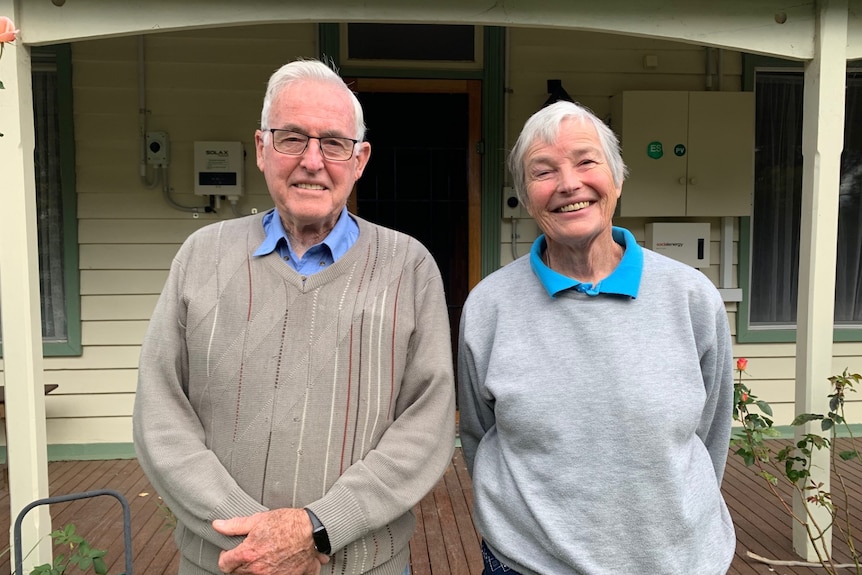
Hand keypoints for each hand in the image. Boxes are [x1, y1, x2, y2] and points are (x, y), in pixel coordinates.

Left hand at [214, 508, 330, 574]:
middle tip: (250, 549)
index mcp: (248, 554)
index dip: (226, 555)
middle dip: (240, 562)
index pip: (224, 564)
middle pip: (237, 572)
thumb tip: (218, 525)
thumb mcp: (258, 519)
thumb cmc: (287, 523)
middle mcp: (258, 569)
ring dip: (255, 567)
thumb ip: (235, 525)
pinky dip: (271, 571)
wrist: (312, 531)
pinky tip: (277, 560)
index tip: (231, 551)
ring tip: (265, 553)